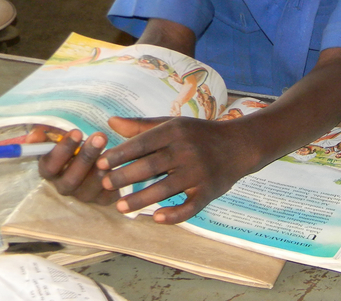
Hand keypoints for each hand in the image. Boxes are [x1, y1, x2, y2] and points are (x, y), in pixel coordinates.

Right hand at [35, 127, 116, 205]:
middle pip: (70, 179)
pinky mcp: (102, 200)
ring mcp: (83, 195)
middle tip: (99, 137)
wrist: (102, 160)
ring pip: (88, 188)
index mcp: (52, 171)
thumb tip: (34, 135)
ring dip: (100, 167)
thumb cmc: (77, 146)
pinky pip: (106, 195)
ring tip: (113, 152)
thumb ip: (49, 133)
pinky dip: (112, 180)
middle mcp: (64, 186)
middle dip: (85, 157)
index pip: (48, 167)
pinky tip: (118, 166)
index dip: (61, 150)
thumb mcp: (64, 136)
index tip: (77, 132)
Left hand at [96, 116, 256, 223]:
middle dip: (124, 177)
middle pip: (150, 166)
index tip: (100, 164)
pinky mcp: (209, 190)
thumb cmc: (200, 134)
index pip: (142, 143)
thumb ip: (141, 126)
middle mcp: (187, 150)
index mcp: (176, 131)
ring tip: (119, 207)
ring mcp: (199, 172)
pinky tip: (156, 217)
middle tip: (105, 185)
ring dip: (140, 199)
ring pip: (165, 189)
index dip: (119, 154)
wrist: (240, 144)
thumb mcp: (174, 124)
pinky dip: (174, 215)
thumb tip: (110, 122)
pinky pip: (190, 206)